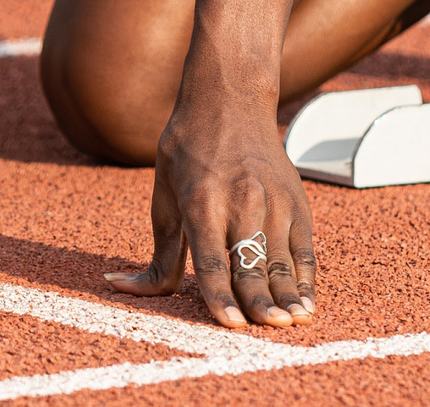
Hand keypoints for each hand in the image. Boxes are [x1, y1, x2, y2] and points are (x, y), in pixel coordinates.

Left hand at [105, 88, 316, 328]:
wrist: (232, 98)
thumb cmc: (188, 149)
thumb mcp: (164, 195)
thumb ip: (158, 252)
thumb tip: (123, 288)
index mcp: (202, 200)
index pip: (211, 259)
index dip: (220, 296)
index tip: (230, 326)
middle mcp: (242, 200)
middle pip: (250, 263)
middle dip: (258, 302)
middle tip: (267, 332)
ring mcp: (274, 201)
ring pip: (282, 260)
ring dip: (287, 296)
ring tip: (292, 323)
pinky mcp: (297, 201)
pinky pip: (304, 248)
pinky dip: (306, 278)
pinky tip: (306, 303)